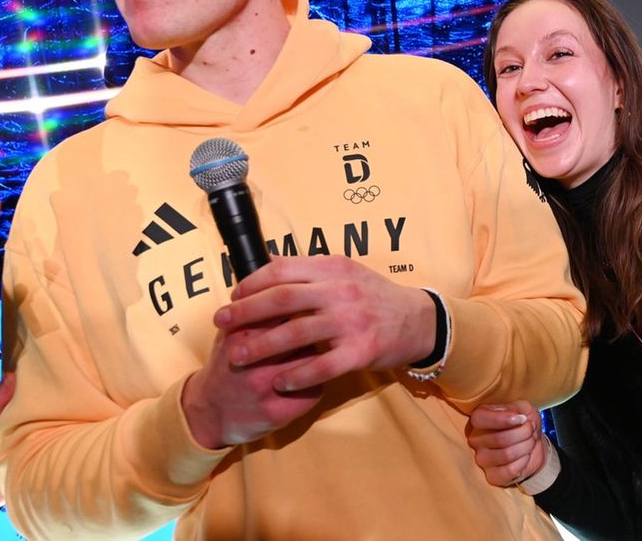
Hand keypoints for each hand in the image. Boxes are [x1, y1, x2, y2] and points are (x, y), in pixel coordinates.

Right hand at [180, 313, 324, 448]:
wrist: (208, 411)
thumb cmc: (226, 363)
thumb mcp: (231, 329)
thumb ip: (253, 304)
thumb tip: (281, 272)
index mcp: (242, 335)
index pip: (285, 307)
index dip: (300, 306)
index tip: (305, 307)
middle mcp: (253, 362)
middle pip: (304, 332)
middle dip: (311, 330)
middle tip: (311, 332)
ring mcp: (266, 389)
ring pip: (314, 360)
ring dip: (316, 357)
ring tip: (305, 357)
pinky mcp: (279, 412)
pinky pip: (315, 389)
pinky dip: (316, 382)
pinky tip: (305, 381)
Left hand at [215, 255, 435, 392]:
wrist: (418, 320)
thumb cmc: (375, 296)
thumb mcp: (345, 271)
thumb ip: (307, 269)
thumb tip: (266, 260)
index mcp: (333, 268)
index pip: (283, 270)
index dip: (252, 282)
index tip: (234, 294)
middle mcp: (341, 291)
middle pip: (282, 298)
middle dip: (246, 311)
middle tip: (222, 322)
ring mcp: (351, 321)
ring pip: (296, 332)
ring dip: (262, 345)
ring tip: (237, 355)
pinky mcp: (361, 351)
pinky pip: (322, 365)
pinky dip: (297, 374)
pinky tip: (280, 381)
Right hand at [465, 401, 547, 487]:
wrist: (534, 445)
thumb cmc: (524, 424)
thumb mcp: (523, 408)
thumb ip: (515, 408)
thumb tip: (512, 416)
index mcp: (478, 420)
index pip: (480, 418)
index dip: (503, 419)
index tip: (522, 418)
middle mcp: (475, 440)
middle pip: (500, 438)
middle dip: (524, 433)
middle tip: (531, 430)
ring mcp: (481, 459)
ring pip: (506, 454)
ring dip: (526, 446)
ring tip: (530, 441)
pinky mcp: (492, 476)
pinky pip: (509, 470)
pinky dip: (524, 462)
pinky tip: (525, 456)